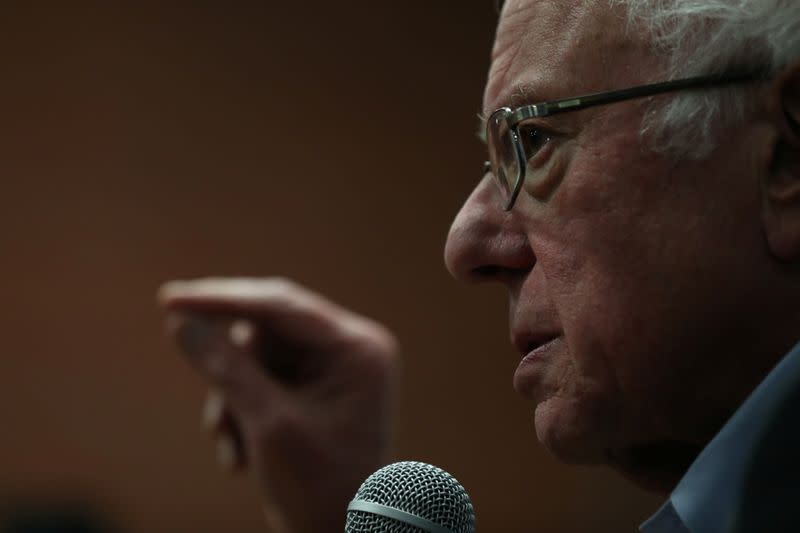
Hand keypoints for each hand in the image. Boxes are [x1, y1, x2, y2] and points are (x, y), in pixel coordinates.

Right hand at [157, 278, 398, 532]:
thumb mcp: (268, 424)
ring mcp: (333, 368)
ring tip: (231, 445)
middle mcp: (350, 349)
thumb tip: (179, 321)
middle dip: (232, 372)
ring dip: (233, 399)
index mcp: (356, 348)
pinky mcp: (314, 388)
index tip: (169, 298)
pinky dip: (241, 410)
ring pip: (257, 357)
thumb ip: (225, 368)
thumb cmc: (319, 487)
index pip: (282, 305)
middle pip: (268, 331)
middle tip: (207, 400)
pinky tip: (238, 456)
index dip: (222, 299)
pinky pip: (262, 379)